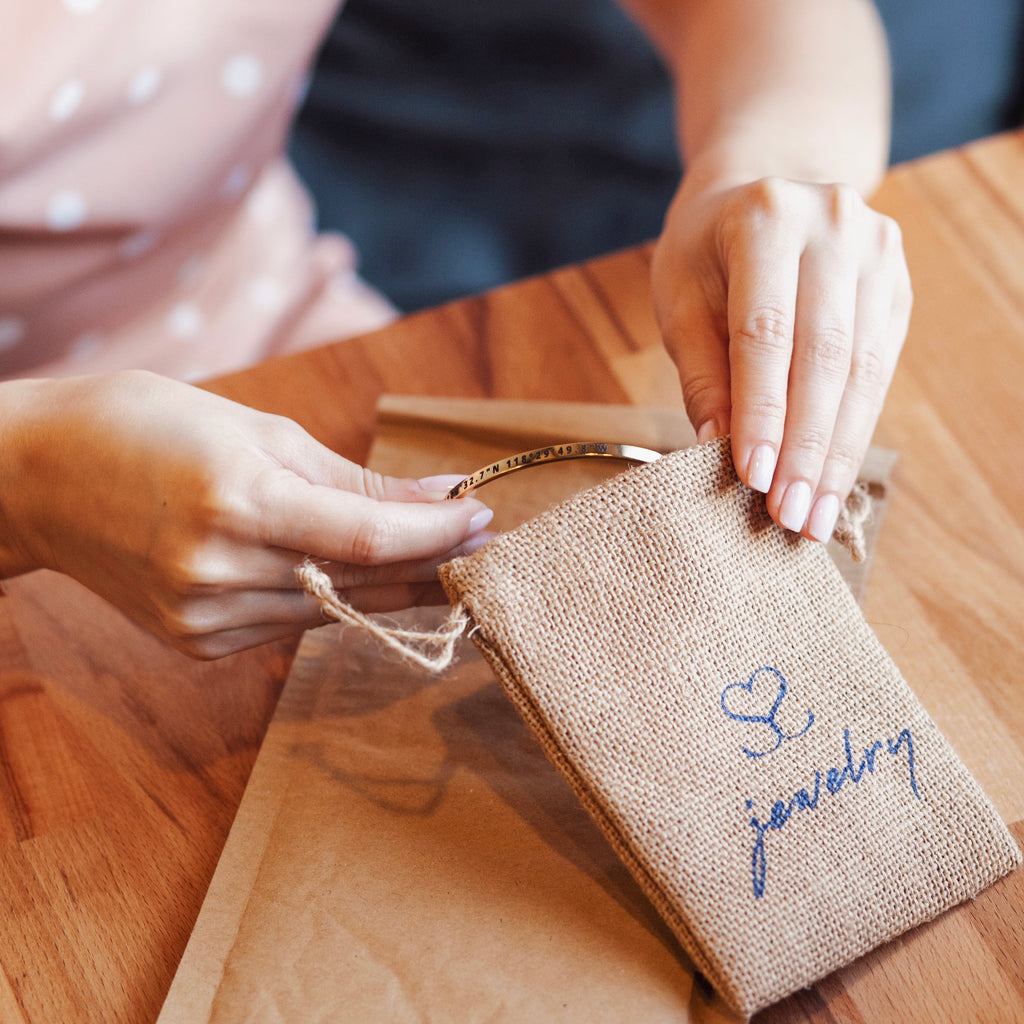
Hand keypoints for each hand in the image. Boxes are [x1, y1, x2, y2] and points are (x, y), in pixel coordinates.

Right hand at [0, 371, 492, 657]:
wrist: (40, 477)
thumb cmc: (153, 427)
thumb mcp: (260, 431)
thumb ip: (356, 480)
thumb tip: (440, 496)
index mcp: (238, 499)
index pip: (370, 539)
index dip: (439, 534)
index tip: (485, 517)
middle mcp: (220, 570)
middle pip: (361, 584)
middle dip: (431, 564)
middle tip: (478, 544)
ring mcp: (204, 618)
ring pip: (333, 612)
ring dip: (392, 588)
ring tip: (436, 559)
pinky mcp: (197, 644)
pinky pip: (291, 625)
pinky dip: (334, 602)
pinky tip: (359, 580)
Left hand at [651, 174, 911, 541]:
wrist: (758, 196)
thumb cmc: (704, 255)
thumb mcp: (681, 301)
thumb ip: (701, 372)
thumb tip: (717, 450)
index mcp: (765, 217)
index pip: (765, 331)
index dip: (761, 410)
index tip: (753, 477)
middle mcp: (833, 225)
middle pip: (824, 354)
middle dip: (805, 446)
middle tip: (789, 516)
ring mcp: (877, 251)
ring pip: (862, 369)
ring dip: (836, 452)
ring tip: (815, 516)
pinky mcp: (897, 284)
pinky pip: (880, 368)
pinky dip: (854, 429)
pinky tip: (835, 478)